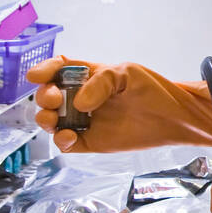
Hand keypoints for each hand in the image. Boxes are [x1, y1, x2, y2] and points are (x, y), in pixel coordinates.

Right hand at [26, 54, 211, 152]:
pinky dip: (62, 141)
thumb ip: (101, 82)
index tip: (37, 75)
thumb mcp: (127, 73)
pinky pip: (67, 143)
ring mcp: (85, 120)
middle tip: (54, 98)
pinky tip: (70, 136)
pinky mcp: (91, 141)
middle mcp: (81, 97)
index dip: (44, 70)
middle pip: (48, 96)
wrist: (174, 117)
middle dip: (44, 96)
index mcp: (88, 76)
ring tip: (53, 120)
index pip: (57, 69)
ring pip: (51, 121)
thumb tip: (79, 103)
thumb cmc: (152, 90)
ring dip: (45, 119)